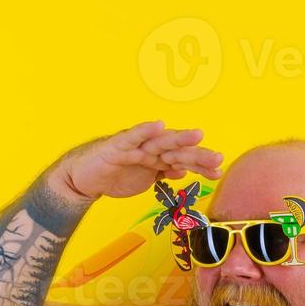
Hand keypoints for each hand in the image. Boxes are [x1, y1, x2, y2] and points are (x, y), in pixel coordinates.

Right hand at [56, 121, 222, 200]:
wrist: (85, 179)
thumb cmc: (116, 174)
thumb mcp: (146, 179)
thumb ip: (165, 173)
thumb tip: (184, 171)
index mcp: (158, 156)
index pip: (184, 160)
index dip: (201, 164)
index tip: (219, 171)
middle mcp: (150, 148)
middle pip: (178, 151)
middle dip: (198, 155)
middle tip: (218, 158)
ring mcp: (135, 146)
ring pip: (160, 142)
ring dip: (179, 139)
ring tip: (197, 135)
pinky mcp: (118, 146)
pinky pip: (132, 137)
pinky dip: (144, 130)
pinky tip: (158, 126)